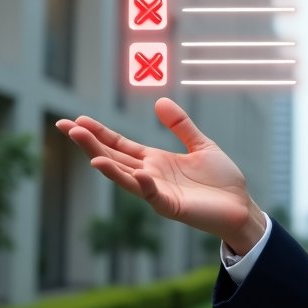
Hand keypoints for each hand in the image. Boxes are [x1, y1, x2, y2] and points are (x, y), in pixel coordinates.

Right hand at [56, 97, 265, 252]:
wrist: (240, 206)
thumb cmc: (221, 180)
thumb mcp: (201, 145)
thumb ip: (180, 125)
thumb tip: (159, 101)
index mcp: (155, 160)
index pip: (120, 145)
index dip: (99, 133)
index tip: (76, 121)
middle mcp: (150, 176)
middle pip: (114, 158)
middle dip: (91, 145)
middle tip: (67, 128)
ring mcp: (158, 192)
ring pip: (127, 178)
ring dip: (108, 167)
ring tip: (89, 155)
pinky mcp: (172, 206)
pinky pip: (154, 196)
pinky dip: (145, 186)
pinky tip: (139, 173)